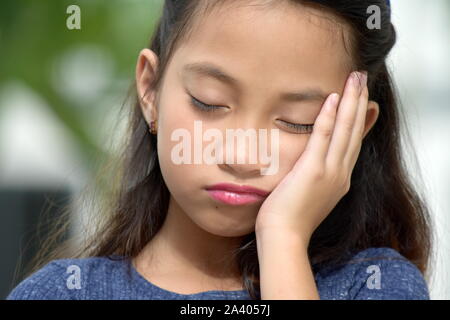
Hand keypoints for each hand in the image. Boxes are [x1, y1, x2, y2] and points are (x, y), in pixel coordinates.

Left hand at [255, 71, 368, 244]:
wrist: (284, 238)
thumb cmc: (288, 219)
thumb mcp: (307, 195)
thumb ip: (312, 178)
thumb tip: (307, 168)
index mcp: (339, 179)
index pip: (353, 143)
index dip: (361, 120)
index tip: (366, 101)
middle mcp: (340, 174)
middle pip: (354, 131)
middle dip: (360, 102)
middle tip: (363, 77)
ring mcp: (330, 172)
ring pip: (346, 130)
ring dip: (352, 101)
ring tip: (356, 78)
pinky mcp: (313, 171)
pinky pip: (324, 138)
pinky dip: (330, 118)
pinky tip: (333, 98)